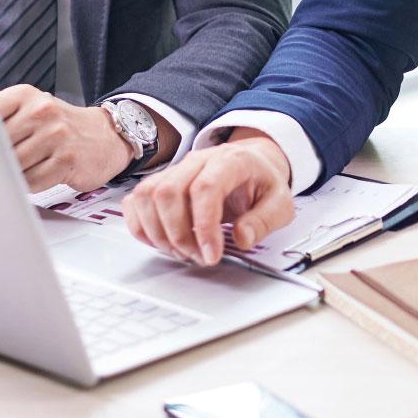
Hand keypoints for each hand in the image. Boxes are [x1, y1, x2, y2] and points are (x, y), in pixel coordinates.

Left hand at [0, 86, 131, 193]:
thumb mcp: (31, 109)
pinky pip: (32, 181)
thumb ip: (0, 120)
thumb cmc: (61, 126)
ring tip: (25, 167)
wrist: (106, 136)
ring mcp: (56, 136)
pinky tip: (39, 175)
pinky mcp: (67, 160)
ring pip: (12, 165)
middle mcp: (42, 111)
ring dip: (12, 173)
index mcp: (25, 95)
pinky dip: (29, 184)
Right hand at [123, 131, 296, 264]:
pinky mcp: (160, 182)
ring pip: (147, 196)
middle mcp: (197, 161)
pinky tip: (162, 242)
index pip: (205, 188)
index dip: (204, 226)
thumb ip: (265, 221)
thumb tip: (242, 238)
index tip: (212, 254)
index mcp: (230, 161)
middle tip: (198, 257)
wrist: (253, 164)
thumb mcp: (281, 202)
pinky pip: (135, 201)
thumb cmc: (263, 182)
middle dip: (179, 235)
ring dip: (160, 234)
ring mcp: (175, 170)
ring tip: (184, 252)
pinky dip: (141, 227)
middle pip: (168, 192)